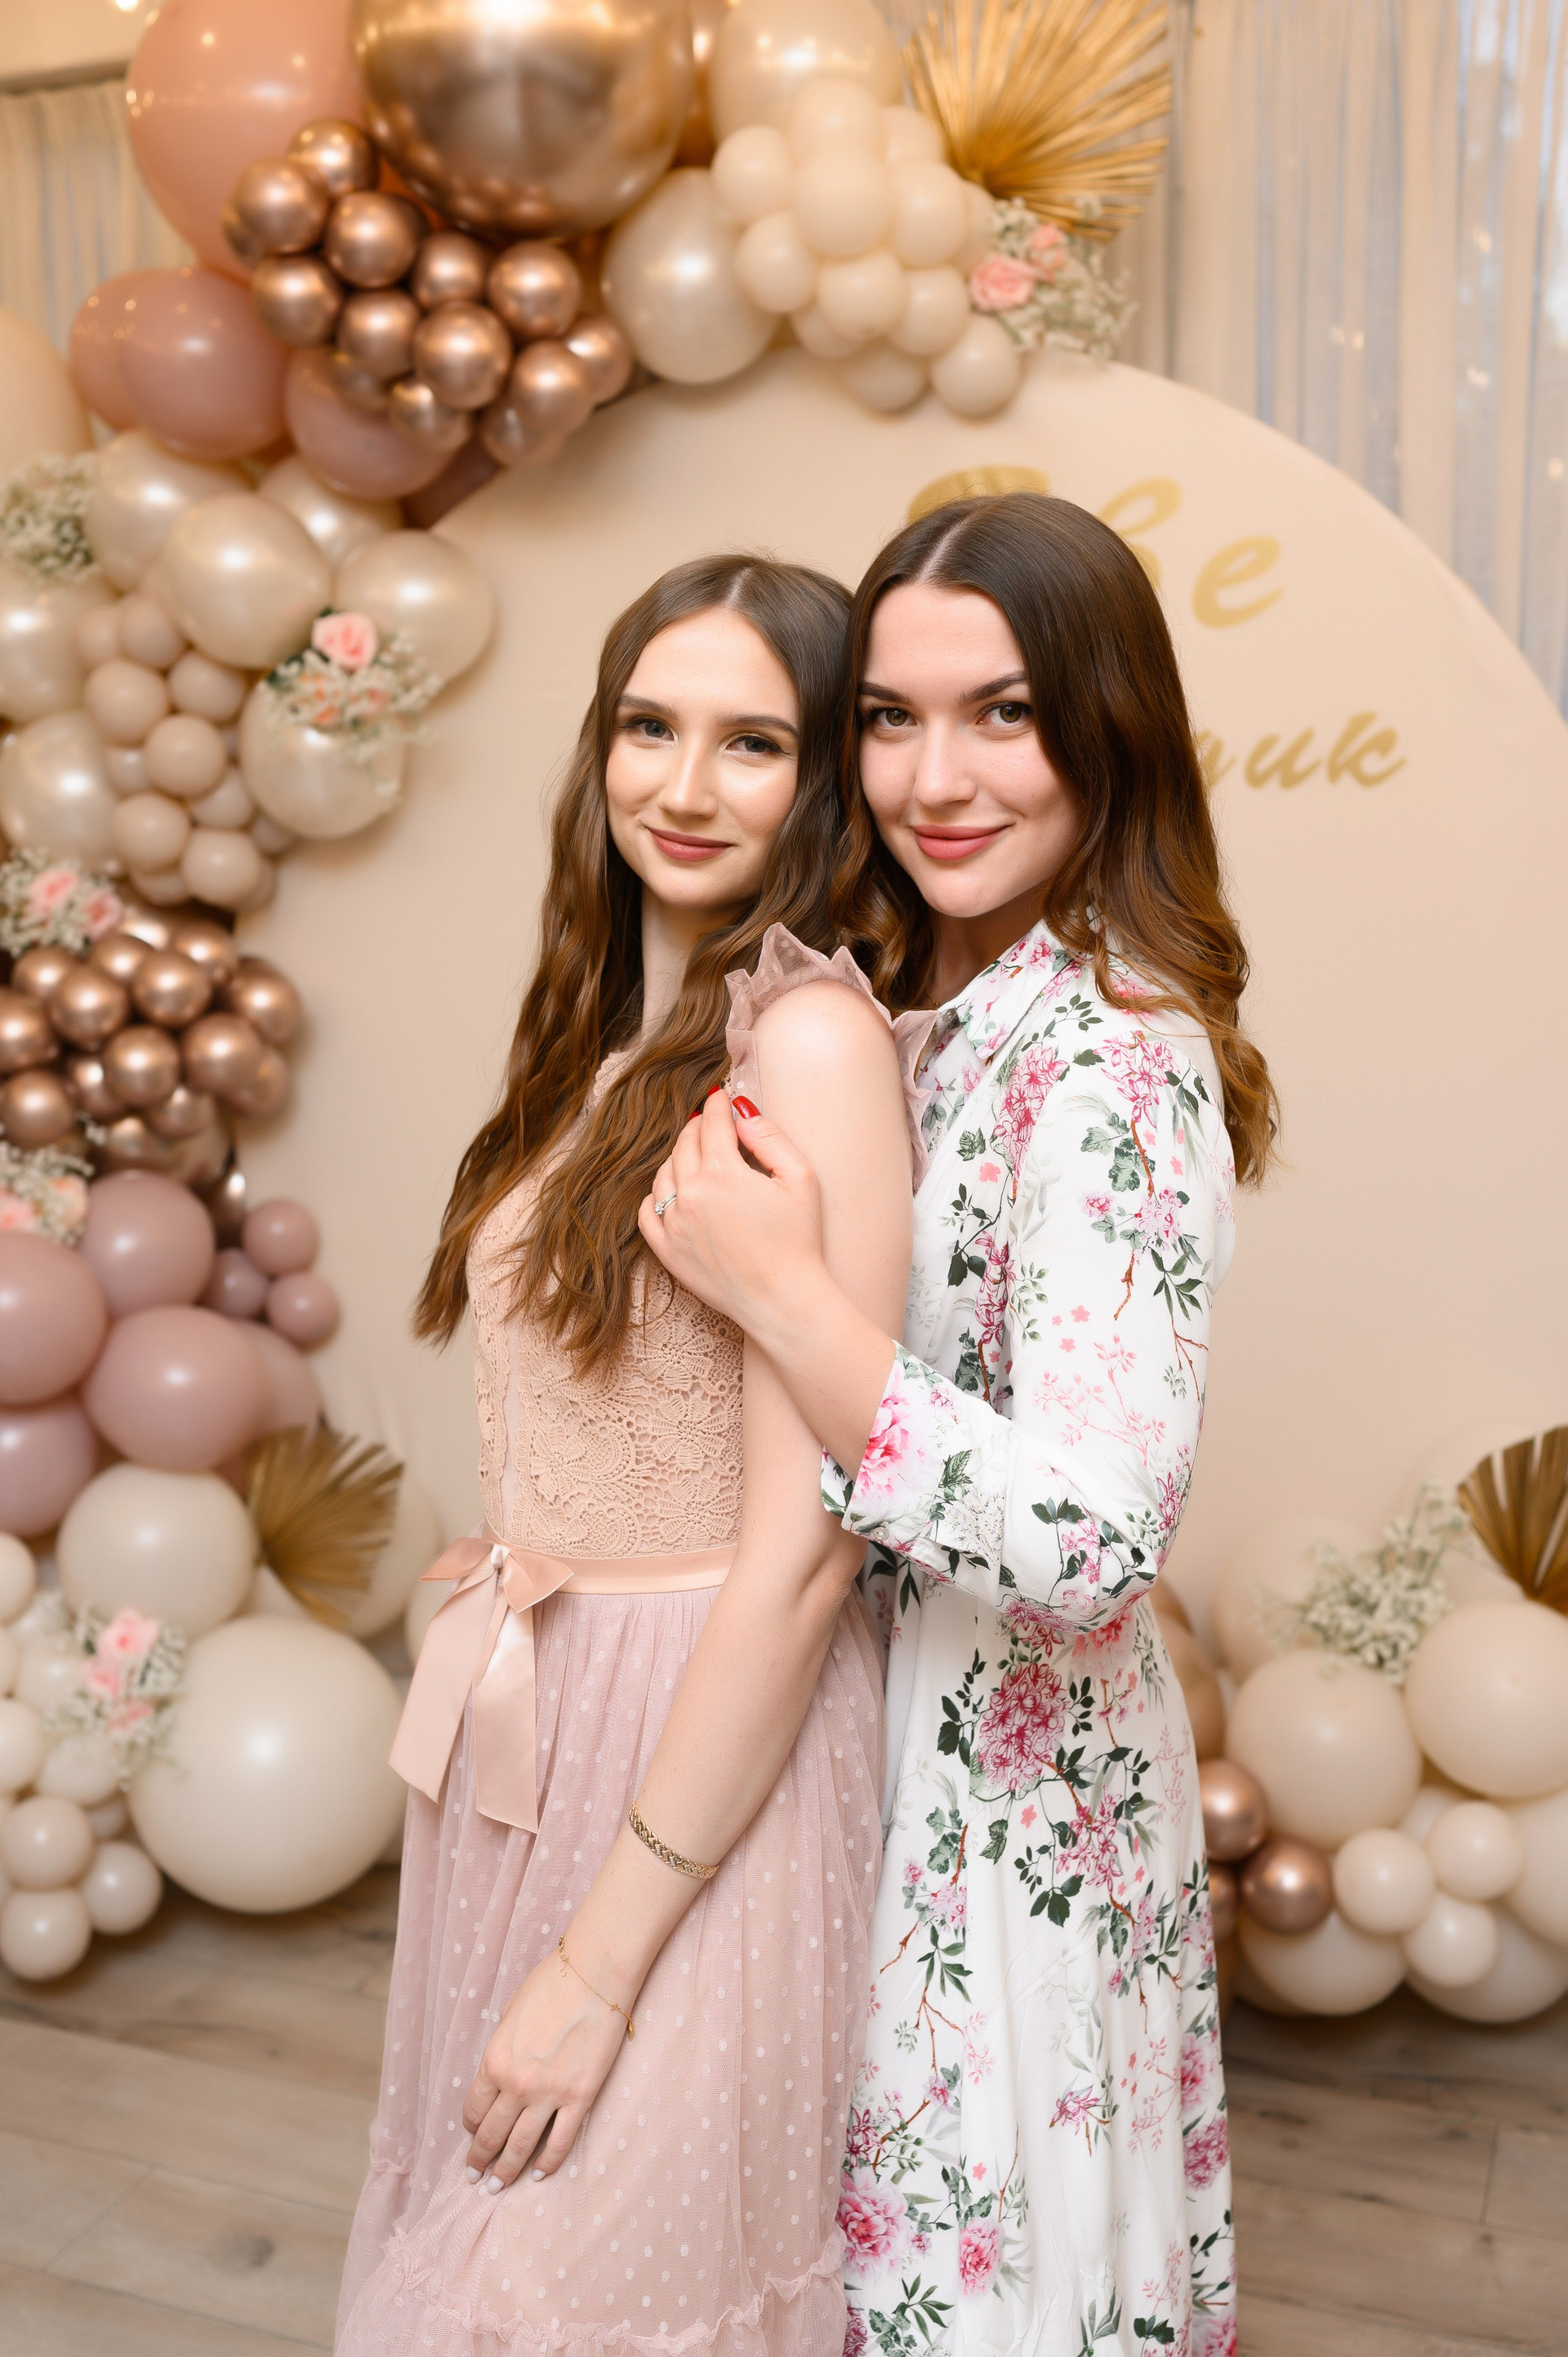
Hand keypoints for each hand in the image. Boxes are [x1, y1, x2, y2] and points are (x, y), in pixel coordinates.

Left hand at [461, 1940, 628, 2190]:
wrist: (594, 1973)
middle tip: (474, 2178)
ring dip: (506, 2172)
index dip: (470, 2128)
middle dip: (480, 2160)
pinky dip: (547, 2163)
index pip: (473, 2110)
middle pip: (492, 2135)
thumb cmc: (551, 1983)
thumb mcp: (510, 2014)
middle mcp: (516, 2084)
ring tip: (497, 2188)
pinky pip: (560, 2141)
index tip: (472, 2137)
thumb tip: (501, 2070)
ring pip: (521, 2147)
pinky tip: (539, 2175)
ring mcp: (549, 2094)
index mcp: (494, 2061)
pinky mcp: (580, 2097)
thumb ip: (502, 2048)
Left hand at [638, 1090, 826, 1338]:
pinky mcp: (667, 1251)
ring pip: (663, 1174)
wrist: (783, 1300)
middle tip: (709, 1122)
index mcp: (722, 1173)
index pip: (711, 1123)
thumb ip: (770, 1138)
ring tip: (696, 1155)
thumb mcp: (800, 1179)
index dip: (717, 1105)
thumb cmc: (799, 1241)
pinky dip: (656, 1196)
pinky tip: (673, 1192)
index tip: (720, 1096)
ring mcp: (674, 1224)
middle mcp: (690, 1194)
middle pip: (684, 1144)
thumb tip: (741, 1110)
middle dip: (698, 1127)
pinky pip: (646, 1212)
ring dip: (678, 1158)